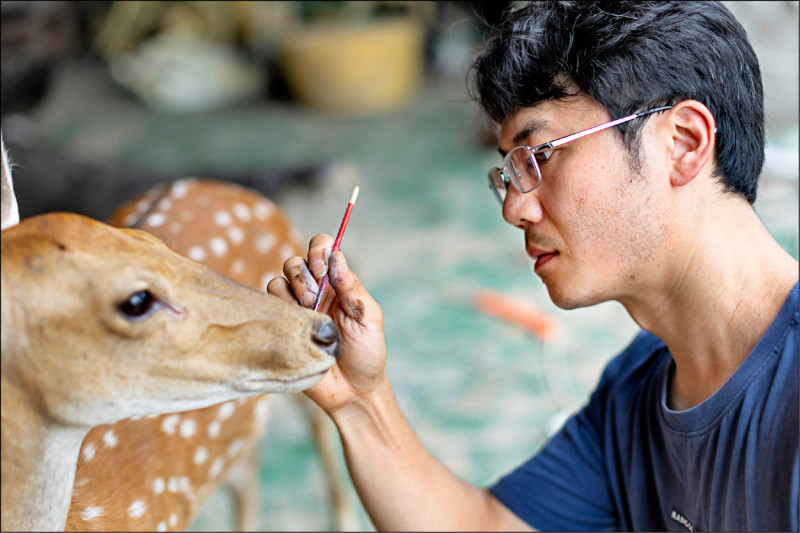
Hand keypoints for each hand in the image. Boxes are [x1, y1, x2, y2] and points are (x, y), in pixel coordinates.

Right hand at [267, 234, 386, 414]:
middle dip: (302, 275)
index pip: (322, 249)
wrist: (352, 392)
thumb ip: (353, 287)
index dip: (318, 250)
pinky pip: (268, 304)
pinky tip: (295, 326)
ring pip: (277, 281)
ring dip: (291, 293)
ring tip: (308, 315)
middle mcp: (314, 292)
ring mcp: (295, 310)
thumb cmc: (366, 354)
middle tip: (315, 298)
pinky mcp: (281, 327)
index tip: (323, 268)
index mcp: (337, 284)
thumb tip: (336, 258)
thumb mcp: (369, 318)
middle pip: (294, 262)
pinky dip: (279, 308)